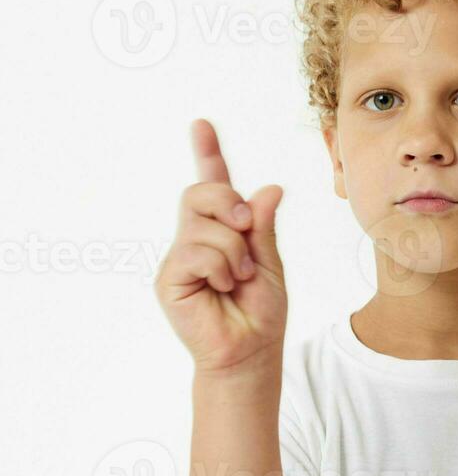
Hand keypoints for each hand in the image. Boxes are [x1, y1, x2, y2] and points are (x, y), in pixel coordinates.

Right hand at [155, 118, 287, 372]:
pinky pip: (196, 253)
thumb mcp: (270, 263)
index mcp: (223, 231)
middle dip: (227, 202)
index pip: (214, 186)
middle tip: (245, 229)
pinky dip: (221, 268)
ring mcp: (180, 257)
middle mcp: (196, 238)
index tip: (202, 125)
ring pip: (204, 225)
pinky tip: (224, 287)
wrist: (251, 350)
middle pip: (200, 192)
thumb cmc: (260, 310)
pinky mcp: (169, 278)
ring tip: (239, 278)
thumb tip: (269, 188)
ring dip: (234, 251)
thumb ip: (263, 227)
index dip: (208, 154)